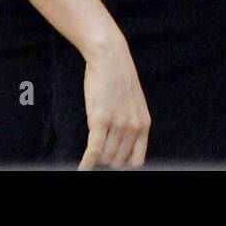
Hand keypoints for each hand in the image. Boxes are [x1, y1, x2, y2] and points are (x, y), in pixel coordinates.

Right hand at [78, 38, 150, 169]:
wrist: (110, 57)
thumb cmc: (118, 75)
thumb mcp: (133, 101)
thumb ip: (132, 121)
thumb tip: (123, 139)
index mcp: (144, 124)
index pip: (136, 160)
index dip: (123, 163)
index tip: (113, 160)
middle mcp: (133, 128)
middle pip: (118, 160)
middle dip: (106, 160)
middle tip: (97, 153)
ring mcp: (117, 125)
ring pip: (105, 156)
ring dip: (96, 158)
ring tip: (89, 154)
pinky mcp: (100, 120)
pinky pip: (93, 150)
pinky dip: (86, 163)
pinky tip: (81, 168)